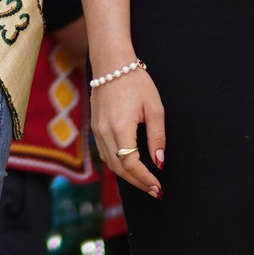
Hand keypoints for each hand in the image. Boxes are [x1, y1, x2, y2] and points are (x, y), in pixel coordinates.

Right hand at [91, 65, 163, 198]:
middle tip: (155, 190)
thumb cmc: (135, 81)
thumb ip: (157, 137)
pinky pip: (104, 153)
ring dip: (127, 176)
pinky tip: (129, 167)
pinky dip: (117, 164)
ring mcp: (96, 130)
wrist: (111, 63)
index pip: (131, 164)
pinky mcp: (94, 127)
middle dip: (138, 182)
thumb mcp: (154, 108)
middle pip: (119, 169)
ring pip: (110, 163)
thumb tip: (159, 162)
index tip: (158, 186)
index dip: (145, 179)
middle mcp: (104, 132)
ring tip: (144, 182)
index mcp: (120, 128)